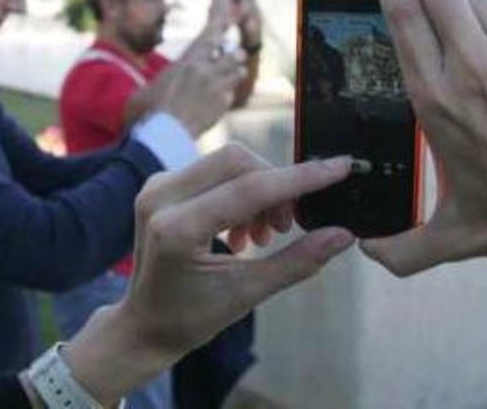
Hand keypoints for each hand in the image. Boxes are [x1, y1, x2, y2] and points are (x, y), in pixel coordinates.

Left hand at [62, 145, 354, 404]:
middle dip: (278, 186)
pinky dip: (241, 192)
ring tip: (265, 236)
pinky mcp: (162, 184)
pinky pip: (214, 170)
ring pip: (228, 163)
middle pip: (238, 161)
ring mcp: (157, 186)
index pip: (250, 189)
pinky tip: (245, 231)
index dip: (301, 178)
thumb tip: (343, 234)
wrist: (143, 326)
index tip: (341, 168)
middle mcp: (160, 198)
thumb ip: (297, 261)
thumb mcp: (246, 294)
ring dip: (260, 191)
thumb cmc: (190, 317)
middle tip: (290, 226)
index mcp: (176, 230)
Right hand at [159, 36, 246, 136]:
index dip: (221, 26)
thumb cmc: (155, 107)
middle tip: (235, 56)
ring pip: (239, 72)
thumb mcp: (155, 83)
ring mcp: (217, 87)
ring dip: (235, 73)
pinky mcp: (224, 103)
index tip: (224, 30)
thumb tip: (173, 72)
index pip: (210, 36)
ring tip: (228, 78)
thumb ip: (169, 74)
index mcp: (189, 62)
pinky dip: (225, 97)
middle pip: (234, 54)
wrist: (168, 130)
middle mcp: (206, 71)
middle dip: (236, 55)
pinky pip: (231, 95)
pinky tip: (215, 103)